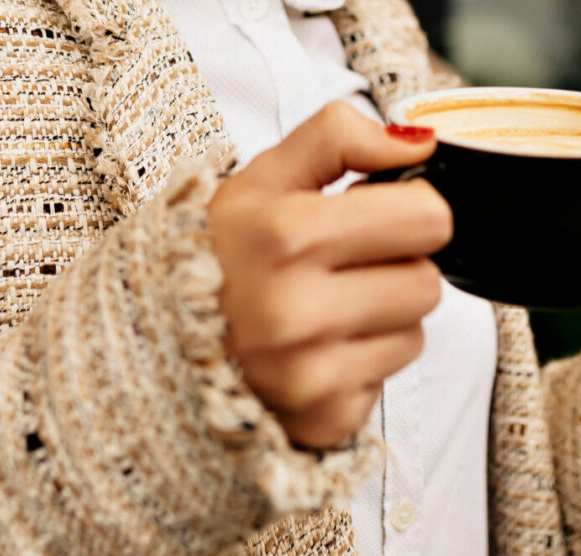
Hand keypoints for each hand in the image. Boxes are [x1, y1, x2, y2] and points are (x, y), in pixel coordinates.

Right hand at [207, 102, 447, 448]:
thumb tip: (420, 144)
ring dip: (384, 320)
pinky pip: (386, 382)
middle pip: (428, 282)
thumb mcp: (262, 177)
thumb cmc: (219, 253)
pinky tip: (315, 353)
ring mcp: (309, 375)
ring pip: (416, 334)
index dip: (409, 212)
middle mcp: (296, 312)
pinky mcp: (322, 419)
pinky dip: (361, 365)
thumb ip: (338, 136)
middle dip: (397, 268)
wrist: (152, 345)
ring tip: (325, 310)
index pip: (428, 218)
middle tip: (345, 267)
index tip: (377, 218)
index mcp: (286, 236)